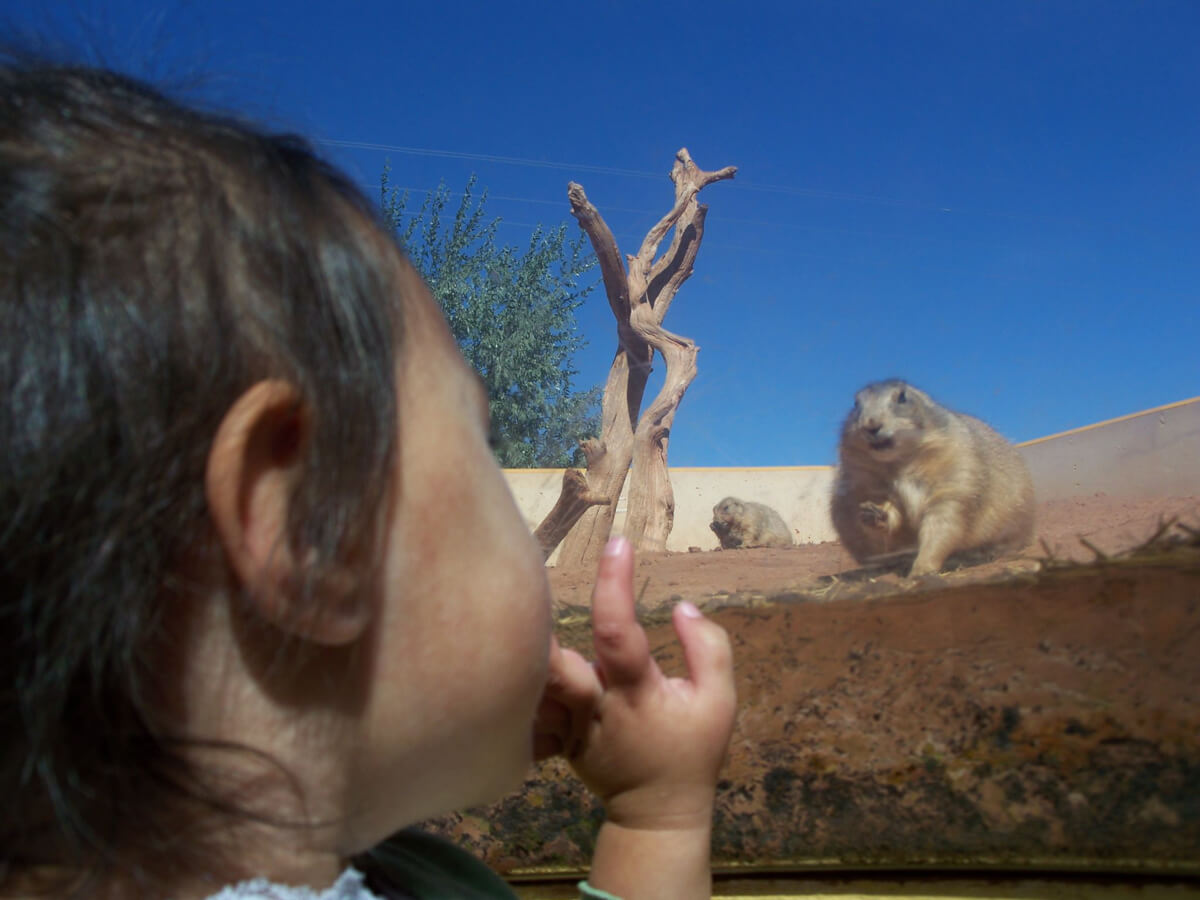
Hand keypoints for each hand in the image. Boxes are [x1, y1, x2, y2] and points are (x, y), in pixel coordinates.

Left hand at [535, 535, 736, 830]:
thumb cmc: (692, 750)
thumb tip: (680, 607)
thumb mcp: (721, 701)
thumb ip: (709, 648)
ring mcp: (570, 727)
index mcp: (636, 692)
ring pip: (535, 687)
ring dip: (524, 653)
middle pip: (554, 665)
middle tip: (526, 579)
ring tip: (510, 607)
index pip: (618, 630)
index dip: (615, 584)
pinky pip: (527, 711)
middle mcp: (595, 707)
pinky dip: (515, 687)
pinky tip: (500, 659)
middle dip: (538, 630)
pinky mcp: (555, 739)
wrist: (658, 810)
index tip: (618, 542)